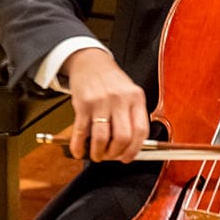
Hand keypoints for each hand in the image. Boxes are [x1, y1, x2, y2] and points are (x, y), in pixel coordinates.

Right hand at [63, 47, 149, 162]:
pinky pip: (81, 132)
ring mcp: (101, 101)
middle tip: (110, 156)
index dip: (134, 150)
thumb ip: (133, 115)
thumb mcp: (129, 92)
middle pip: (122, 137)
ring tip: (97, 154)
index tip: (127, 157)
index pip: (141, 130)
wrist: (90, 61)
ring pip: (102, 138)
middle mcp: (120, 99)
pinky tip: (79, 151)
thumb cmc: (111, 80)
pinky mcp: (83, 104)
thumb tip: (131, 147)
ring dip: (98, 153)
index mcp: (135, 98)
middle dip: (115, 154)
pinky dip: (78, 146)